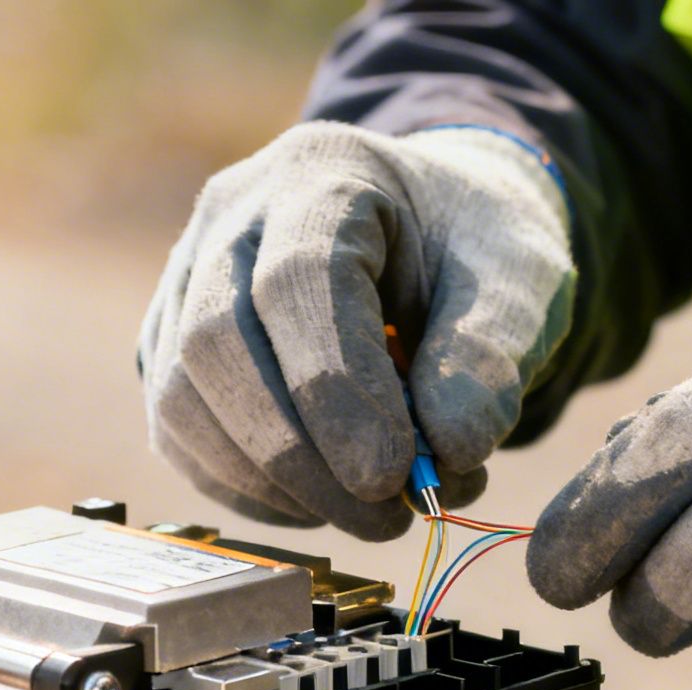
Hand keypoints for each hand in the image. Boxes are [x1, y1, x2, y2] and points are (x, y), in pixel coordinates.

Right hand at [138, 122, 573, 540]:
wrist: (434, 233)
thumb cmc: (474, 250)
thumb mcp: (521, 279)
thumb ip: (493, 354)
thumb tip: (449, 451)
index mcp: (323, 173)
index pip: (299, 281)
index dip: (337, 390)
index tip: (393, 475)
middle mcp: (231, 217)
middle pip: (216, 343)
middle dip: (299, 454)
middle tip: (387, 515)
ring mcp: (186, 282)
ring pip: (181, 399)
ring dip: (272, 484)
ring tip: (371, 512)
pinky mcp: (171, 346)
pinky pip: (179, 434)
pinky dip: (248, 489)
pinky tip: (322, 501)